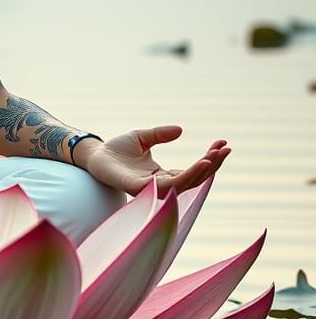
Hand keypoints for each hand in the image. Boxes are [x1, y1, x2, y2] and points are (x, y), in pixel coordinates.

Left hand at [81, 125, 230, 196]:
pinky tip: (198, 165)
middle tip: (225, 149)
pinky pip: (167, 185)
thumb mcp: (142, 137)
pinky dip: (185, 177)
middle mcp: (160, 184)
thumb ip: (159, 135)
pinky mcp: (140, 188)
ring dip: (202, 171)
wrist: (95, 154)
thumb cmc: (116, 149)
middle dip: (211, 165)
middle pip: (193, 179)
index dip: (208, 159)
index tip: (222, 144)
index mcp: (162, 175)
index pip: (192, 171)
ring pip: (184, 183)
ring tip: (214, 157)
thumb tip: (180, 130)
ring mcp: (151, 188)